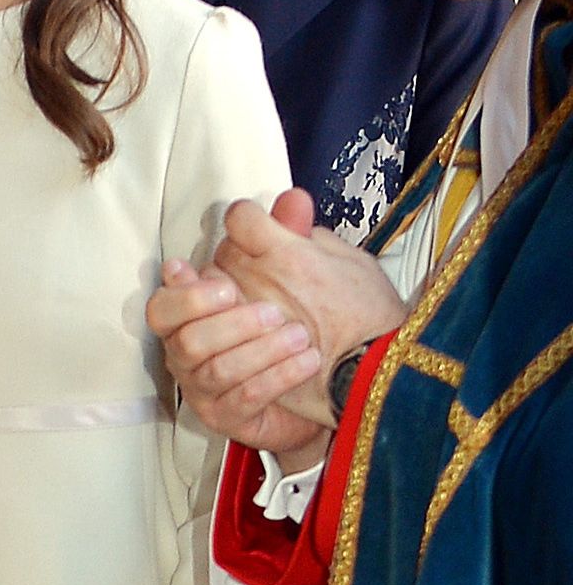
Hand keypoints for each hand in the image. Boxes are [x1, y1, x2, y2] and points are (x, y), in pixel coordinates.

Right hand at [150, 256, 333, 457]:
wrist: (321, 381)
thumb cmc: (296, 321)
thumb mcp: (294, 272)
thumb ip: (286, 237)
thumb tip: (293, 198)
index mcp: (190, 316)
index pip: (161, 307)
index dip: (187, 298)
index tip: (227, 287)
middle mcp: (186, 355)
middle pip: (186, 342)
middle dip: (231, 326)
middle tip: (275, 312)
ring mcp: (202, 391)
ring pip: (215, 372)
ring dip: (259, 352)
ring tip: (300, 336)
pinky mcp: (224, 420)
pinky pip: (242, 401)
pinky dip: (275, 379)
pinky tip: (306, 361)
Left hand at [215, 188, 404, 393]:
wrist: (373, 376)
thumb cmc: (372, 320)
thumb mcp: (354, 261)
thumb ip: (313, 233)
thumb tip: (290, 208)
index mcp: (287, 253)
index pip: (241, 217)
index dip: (249, 219)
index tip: (257, 226)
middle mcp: (257, 280)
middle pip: (221, 252)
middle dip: (237, 255)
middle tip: (258, 266)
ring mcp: (242, 318)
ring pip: (211, 291)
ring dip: (225, 291)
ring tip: (253, 301)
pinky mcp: (238, 352)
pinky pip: (213, 329)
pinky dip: (222, 325)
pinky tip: (242, 329)